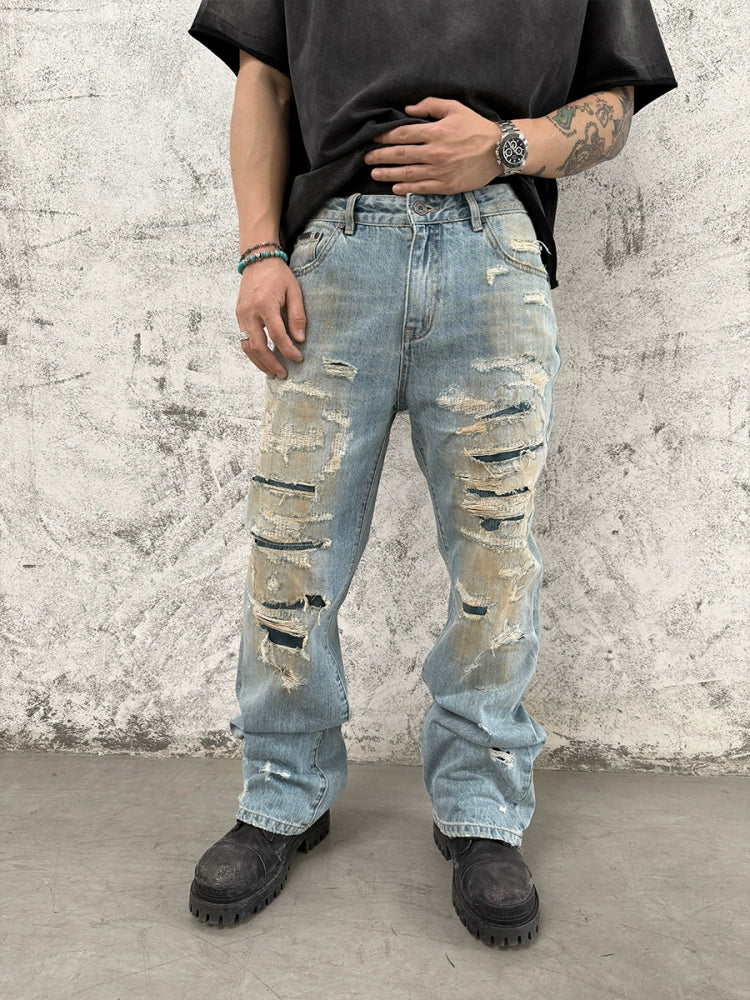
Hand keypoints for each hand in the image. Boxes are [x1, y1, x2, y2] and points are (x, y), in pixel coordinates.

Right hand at [236, 259, 306, 378]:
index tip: (298, 359)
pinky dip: (253, 352)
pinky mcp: (238, 316)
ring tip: (272, 373)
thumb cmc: (278, 275)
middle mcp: (250, 312)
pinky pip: (244, 339)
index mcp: (265, 305)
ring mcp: (241, 315)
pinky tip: (263, 360)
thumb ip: (297, 315)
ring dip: (259, 363)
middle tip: (283, 375)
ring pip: (247, 347)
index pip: (277, 336)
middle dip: (271, 364)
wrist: (257, 260)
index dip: (288, 351)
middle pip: (258, 346)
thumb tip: (300, 340)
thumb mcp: (294, 291)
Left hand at [364, 97, 500, 194]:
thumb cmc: (476, 127)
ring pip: (407, 173)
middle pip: (400, 155)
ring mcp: (439, 171)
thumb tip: (408, 109)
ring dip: (388, 174)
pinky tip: (395, 188)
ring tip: (374, 173)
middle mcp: (434, 153)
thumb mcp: (455, 108)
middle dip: (380, 156)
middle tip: (366, 157)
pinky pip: (421, 188)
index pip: (402, 134)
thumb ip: (430, 106)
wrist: (499, 151)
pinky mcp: (446, 185)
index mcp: (435, 132)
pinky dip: (406, 188)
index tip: (373, 139)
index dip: (385, 137)